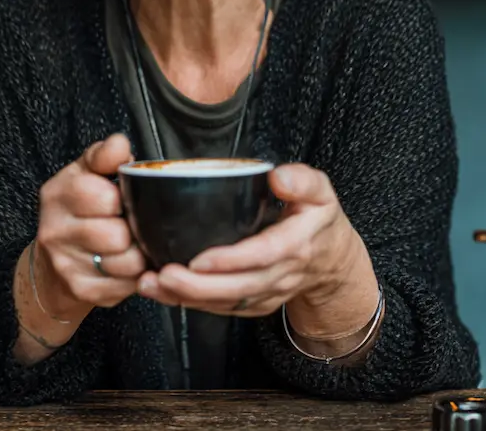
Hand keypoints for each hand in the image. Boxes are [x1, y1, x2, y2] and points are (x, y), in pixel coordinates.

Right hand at [34, 133, 146, 317]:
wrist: (52, 263)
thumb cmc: (80, 208)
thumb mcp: (87, 172)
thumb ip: (105, 155)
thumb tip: (119, 144)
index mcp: (58, 192)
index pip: (105, 197)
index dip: (125, 199)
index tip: (122, 200)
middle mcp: (54, 229)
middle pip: (118, 234)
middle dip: (133, 229)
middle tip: (129, 225)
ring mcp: (64, 263)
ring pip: (127, 262)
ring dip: (138, 254)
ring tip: (131, 245)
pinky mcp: (80, 289)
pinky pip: (126, 285)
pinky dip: (134, 276)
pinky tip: (125, 265)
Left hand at [137, 164, 377, 335]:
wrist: (333, 262)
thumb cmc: (319, 220)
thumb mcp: (321, 192)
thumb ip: (302, 180)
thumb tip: (278, 177)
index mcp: (296, 244)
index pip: (262, 256)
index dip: (231, 261)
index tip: (199, 260)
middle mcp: (280, 275)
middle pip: (238, 288)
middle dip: (198, 287)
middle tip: (163, 275)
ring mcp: (267, 293)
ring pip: (226, 303)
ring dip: (186, 298)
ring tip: (152, 284)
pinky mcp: (253, 303)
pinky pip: (221, 309)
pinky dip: (191, 304)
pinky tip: (162, 292)